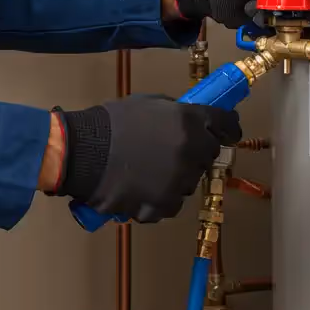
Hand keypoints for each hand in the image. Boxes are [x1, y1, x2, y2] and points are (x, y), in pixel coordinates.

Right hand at [50, 95, 241, 222]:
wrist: (81, 151)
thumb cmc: (111, 123)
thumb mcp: (149, 104)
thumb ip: (177, 114)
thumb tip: (193, 122)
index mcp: (189, 121)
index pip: (227, 125)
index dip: (228, 129)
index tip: (227, 133)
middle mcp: (191, 151)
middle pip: (209, 155)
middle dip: (196, 153)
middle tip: (172, 152)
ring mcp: (178, 181)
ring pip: (190, 181)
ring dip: (177, 177)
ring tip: (149, 171)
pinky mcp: (162, 205)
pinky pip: (171, 203)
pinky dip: (160, 199)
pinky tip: (141, 188)